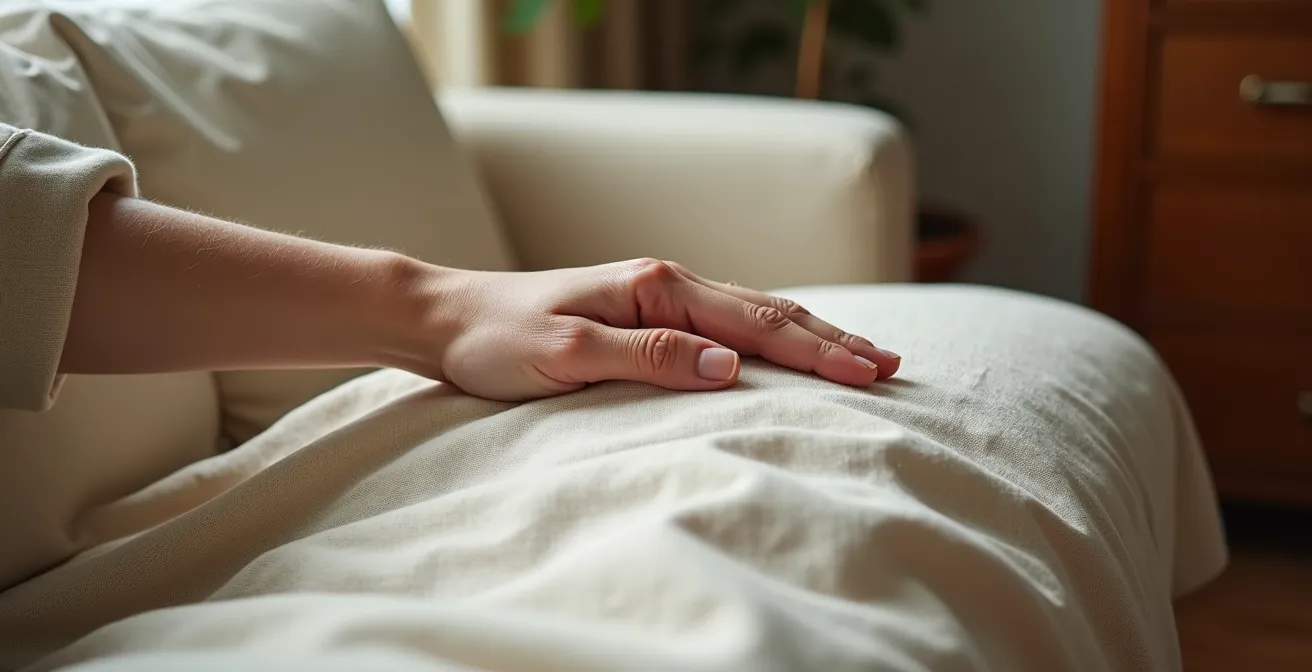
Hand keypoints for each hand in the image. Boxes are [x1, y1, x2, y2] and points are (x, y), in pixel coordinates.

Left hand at [420, 258, 900, 400]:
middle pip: (770, 310)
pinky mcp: (646, 315)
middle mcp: (666, 284)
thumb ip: (649, 358)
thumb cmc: (498, 340)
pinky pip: (728, 322)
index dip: (818, 351)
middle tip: (893, 364)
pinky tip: (791, 347)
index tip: (871, 373)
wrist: (447, 319)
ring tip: (865, 354)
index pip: (756, 322)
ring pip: (755, 313)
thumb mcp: (566, 354)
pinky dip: (773, 336)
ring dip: (812, 335)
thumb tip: (731, 367)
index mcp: (656, 289)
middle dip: (834, 339)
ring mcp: (659, 297)